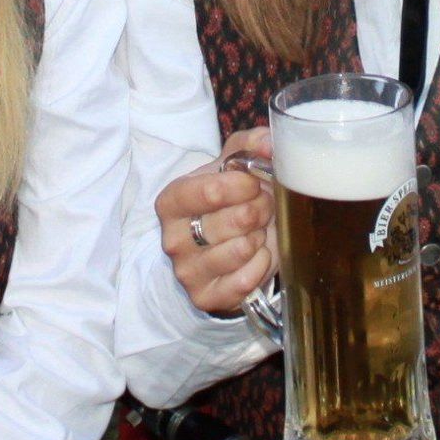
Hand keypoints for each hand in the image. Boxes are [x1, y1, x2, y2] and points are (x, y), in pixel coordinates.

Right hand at [157, 127, 275, 315]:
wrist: (220, 250)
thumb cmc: (227, 202)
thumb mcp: (231, 168)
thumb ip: (249, 145)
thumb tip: (268, 143)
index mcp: (172, 202)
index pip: (202, 192)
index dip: (237, 186)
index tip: (254, 182)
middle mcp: (172, 238)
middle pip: (229, 221)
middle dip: (258, 210)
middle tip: (264, 206)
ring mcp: (186, 271)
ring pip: (238, 251)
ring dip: (260, 238)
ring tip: (258, 231)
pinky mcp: (205, 297)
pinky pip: (244, 282)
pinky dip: (261, 266)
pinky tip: (259, 255)